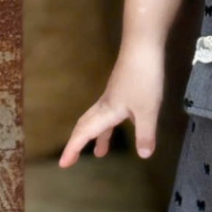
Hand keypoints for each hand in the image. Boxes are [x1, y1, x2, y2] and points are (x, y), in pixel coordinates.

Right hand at [58, 42, 165, 164]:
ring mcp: (113, 96)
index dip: (73, 149)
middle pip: (85, 126)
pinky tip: (124, 124)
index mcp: (107, 111)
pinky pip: (110, 113)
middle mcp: (105, 104)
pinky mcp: (122, 89)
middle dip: (77, 143)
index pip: (84, 133)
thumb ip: (145, 133)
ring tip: (100, 152)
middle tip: (71, 159)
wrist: (143, 46)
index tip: (63, 164)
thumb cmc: (143, 77)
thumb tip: (144, 155)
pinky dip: (111, 124)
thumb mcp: (148, 109)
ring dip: (96, 136)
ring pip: (98, 119)